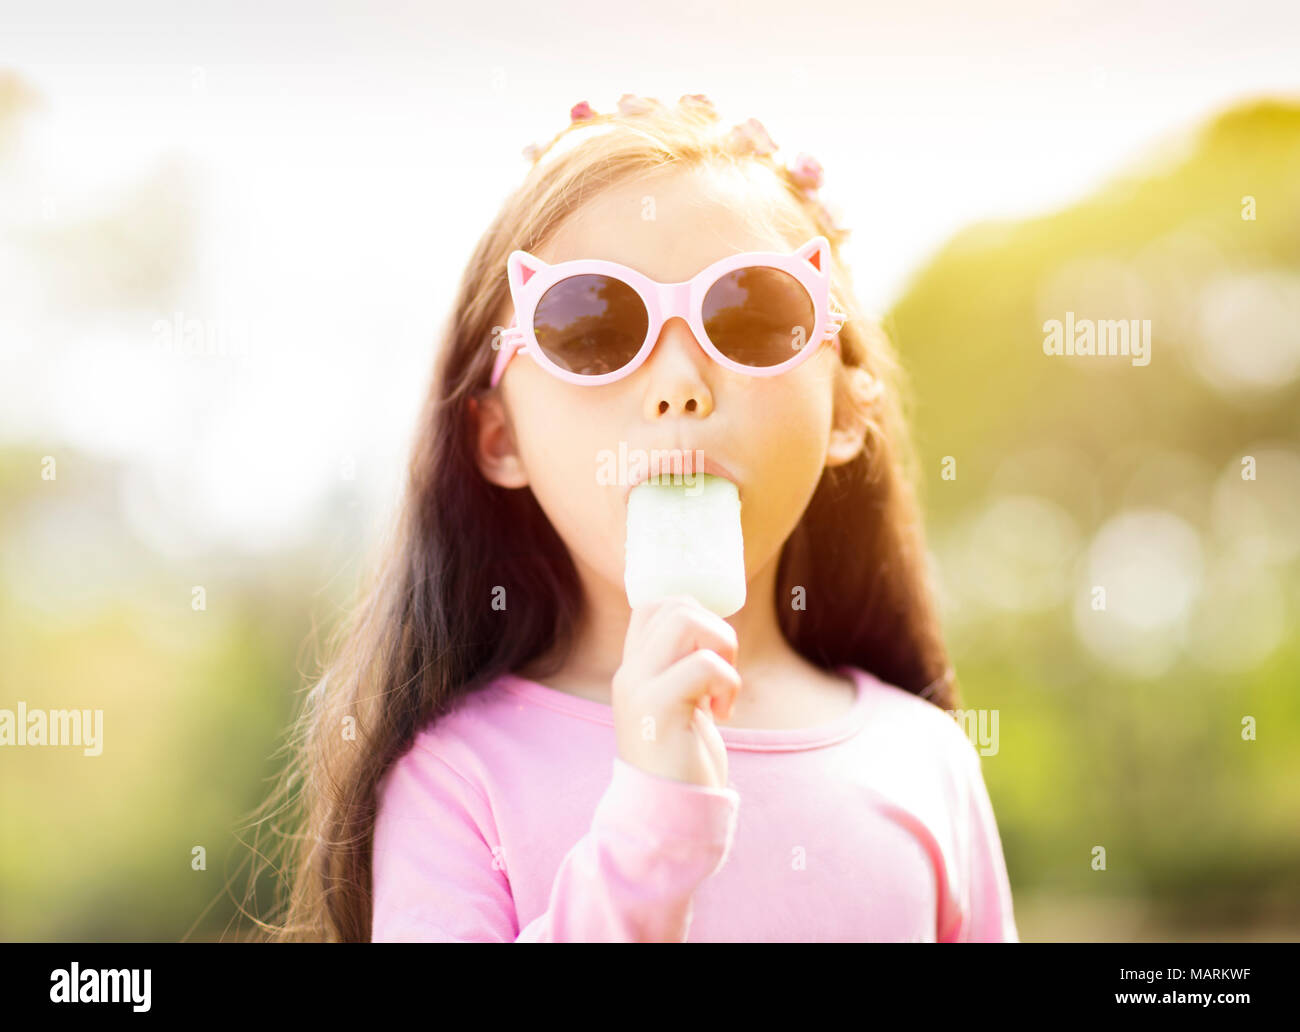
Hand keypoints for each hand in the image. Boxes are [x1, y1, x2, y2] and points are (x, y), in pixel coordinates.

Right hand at [611, 595, 740, 789]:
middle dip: (715, 628)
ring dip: (722, 647)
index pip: (653, 605)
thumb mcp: (679, 706)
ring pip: (687, 620)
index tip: (712, 655)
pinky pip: (705, 664)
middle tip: (723, 672)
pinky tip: (721, 714)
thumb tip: (715, 632)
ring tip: (722, 690)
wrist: (665, 815)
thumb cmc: (682, 763)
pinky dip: (727, 683)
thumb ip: (683, 672)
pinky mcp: (659, 708)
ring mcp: (640, 688)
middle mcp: (630, 673)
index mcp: (633, 670)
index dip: (694, 613)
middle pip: (675, 604)